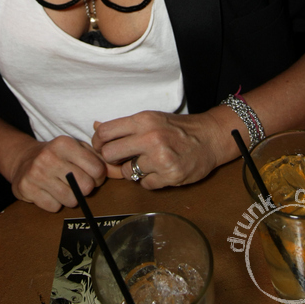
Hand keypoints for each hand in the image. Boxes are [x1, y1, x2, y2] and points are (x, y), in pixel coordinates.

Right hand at [7, 134, 107, 211]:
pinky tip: (49, 191)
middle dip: (85, 188)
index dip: (98, 176)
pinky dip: (54, 203)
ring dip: (70, 197)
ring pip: (70, 200)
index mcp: (64, 143)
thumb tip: (120, 171)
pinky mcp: (26, 188)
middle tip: (78, 183)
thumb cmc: (58, 155)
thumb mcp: (78, 150)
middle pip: (85, 187)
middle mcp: (49, 156)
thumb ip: (100, 160)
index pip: (96, 169)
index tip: (92, 175)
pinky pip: (53, 207)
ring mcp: (36, 172)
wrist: (24, 159)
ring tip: (63, 186)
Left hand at [92, 110, 221, 189]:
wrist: (209, 138)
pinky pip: (144, 184)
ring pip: (127, 172)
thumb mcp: (151, 119)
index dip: (99, 142)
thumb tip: (95, 127)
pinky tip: (158, 171)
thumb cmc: (177, 128)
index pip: (105, 133)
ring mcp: (160, 158)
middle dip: (113, 158)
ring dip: (133, 171)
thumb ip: (124, 126)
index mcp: (144, 120)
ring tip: (146, 163)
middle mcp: (150, 138)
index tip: (102, 146)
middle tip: (122, 158)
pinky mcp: (170, 176)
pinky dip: (149, 180)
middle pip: (109, 154)